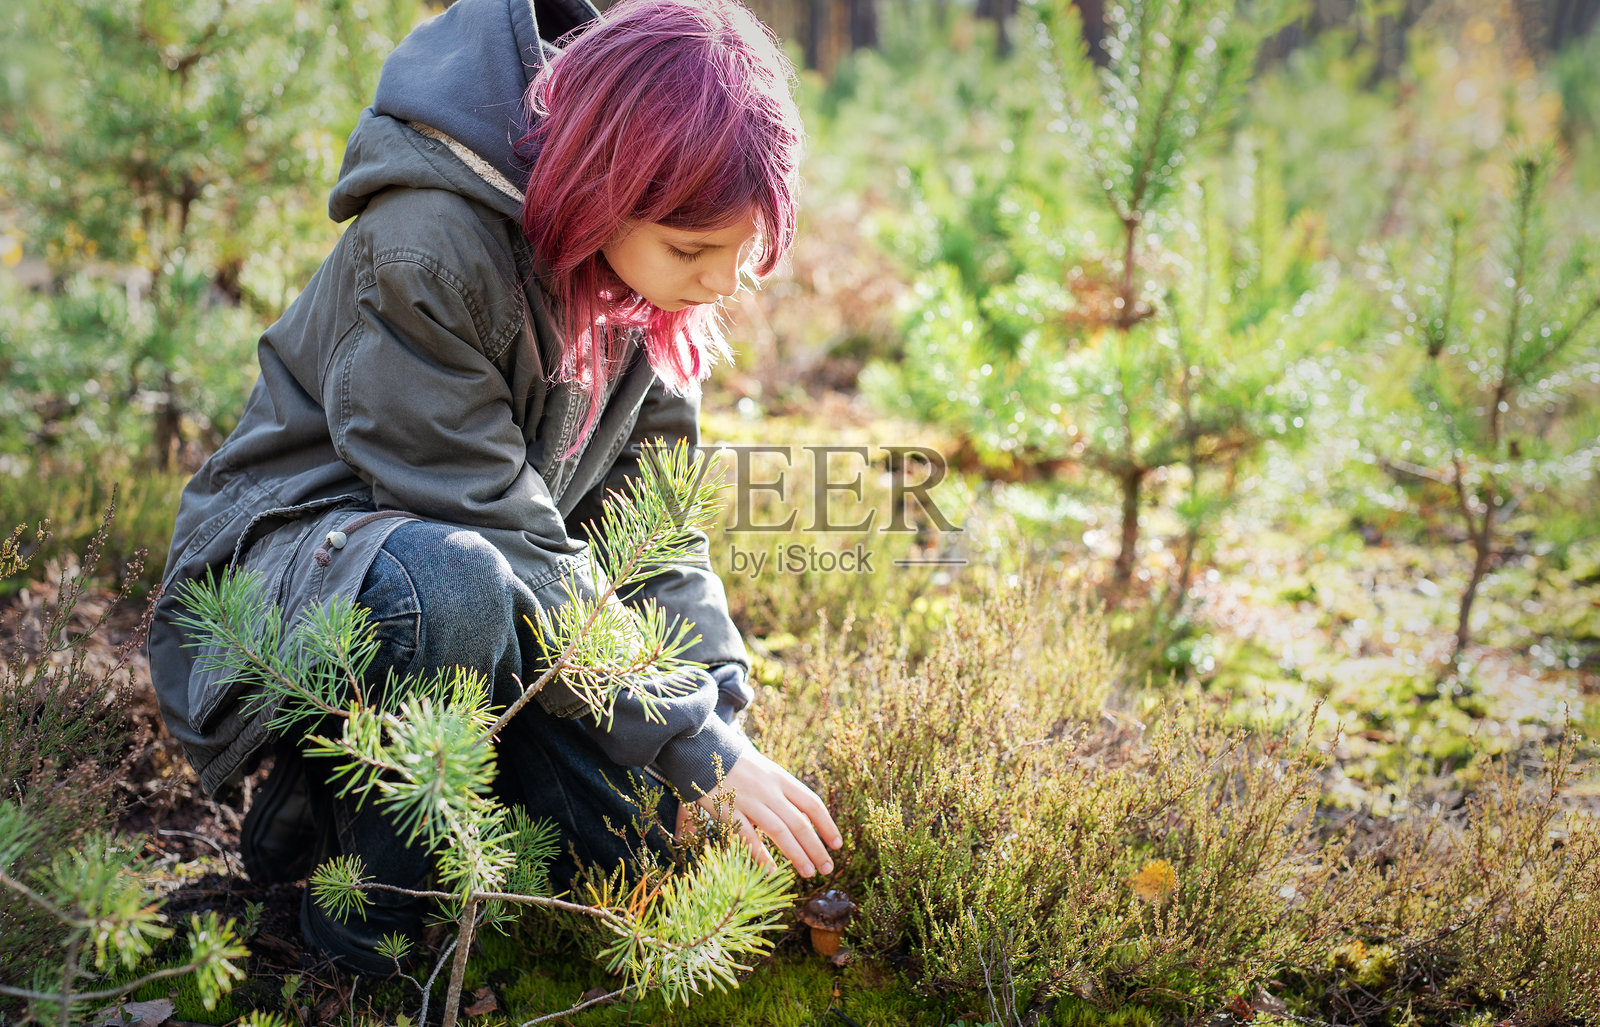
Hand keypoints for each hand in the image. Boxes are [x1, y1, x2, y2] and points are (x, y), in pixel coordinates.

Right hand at [684, 747, 842, 877]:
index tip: (837, 844)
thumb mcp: (765, 769)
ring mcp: (749, 800)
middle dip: (816, 847)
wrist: (701, 746)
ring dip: (796, 854)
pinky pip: (748, 837)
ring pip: (780, 831)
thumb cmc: (736, 761)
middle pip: (800, 822)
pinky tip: (772, 871)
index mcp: (781, 778)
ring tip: (808, 873)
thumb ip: (781, 791)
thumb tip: (803, 815)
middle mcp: (769, 790)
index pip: (812, 804)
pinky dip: (761, 855)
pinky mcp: (727, 810)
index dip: (827, 825)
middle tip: (827, 869)